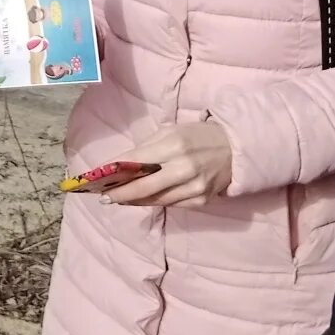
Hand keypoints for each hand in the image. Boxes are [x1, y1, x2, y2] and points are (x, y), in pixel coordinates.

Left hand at [102, 122, 233, 207]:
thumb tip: (121, 164)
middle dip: (120, 194)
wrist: (237, 149)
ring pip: (156, 200)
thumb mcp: (172, 131)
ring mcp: (194, 188)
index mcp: (175, 145)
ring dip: (134, 200)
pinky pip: (170, 204)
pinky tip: (140, 200)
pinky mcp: (201, 201)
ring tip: (117, 198)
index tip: (97, 176)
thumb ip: (147, 147)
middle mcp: (184, 169)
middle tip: (103, 197)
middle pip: (144, 187)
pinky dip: (153, 202)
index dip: (115, 171)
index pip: (137, 161)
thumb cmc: (199, 136)